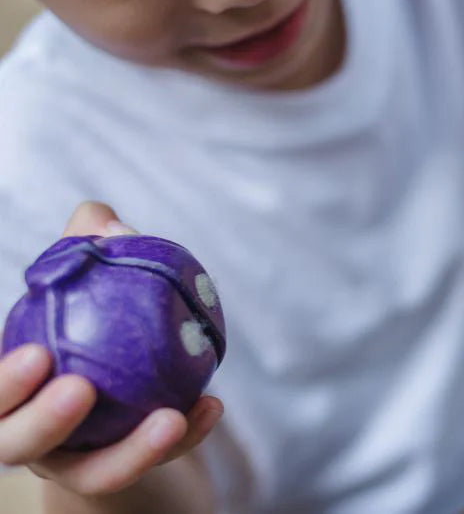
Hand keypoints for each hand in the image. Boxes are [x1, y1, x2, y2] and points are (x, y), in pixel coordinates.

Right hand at [0, 202, 222, 496]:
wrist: (120, 407)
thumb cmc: (91, 333)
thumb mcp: (83, 295)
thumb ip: (82, 254)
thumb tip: (104, 219)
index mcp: (9, 391)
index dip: (2, 385)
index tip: (38, 355)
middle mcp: (30, 436)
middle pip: (16, 445)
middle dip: (42, 422)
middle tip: (82, 389)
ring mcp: (76, 464)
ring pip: (92, 473)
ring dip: (131, 452)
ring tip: (171, 418)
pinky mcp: (127, 474)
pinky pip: (155, 465)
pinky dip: (186, 438)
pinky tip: (213, 405)